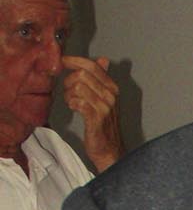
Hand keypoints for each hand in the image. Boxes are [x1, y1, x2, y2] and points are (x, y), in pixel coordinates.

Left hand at [62, 55, 122, 171]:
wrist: (109, 149)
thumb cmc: (104, 124)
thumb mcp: (105, 98)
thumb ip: (102, 78)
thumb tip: (103, 60)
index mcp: (112, 88)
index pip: (93, 66)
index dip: (75, 61)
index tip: (63, 61)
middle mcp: (110, 95)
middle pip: (83, 74)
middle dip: (69, 80)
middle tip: (68, 90)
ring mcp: (104, 107)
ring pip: (78, 87)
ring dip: (69, 93)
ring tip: (71, 101)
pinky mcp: (96, 118)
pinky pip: (78, 102)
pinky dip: (71, 103)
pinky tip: (73, 108)